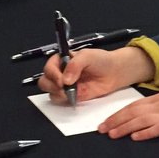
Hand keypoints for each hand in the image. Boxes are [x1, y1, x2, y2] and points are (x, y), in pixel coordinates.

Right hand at [38, 46, 153, 103]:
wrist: (114, 72)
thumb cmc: (101, 60)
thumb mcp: (87, 56)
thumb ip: (75, 64)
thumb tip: (66, 79)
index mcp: (61, 60)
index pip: (48, 68)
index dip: (53, 74)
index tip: (61, 80)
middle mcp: (60, 73)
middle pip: (44, 81)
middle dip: (52, 86)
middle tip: (63, 87)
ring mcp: (65, 86)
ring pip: (51, 93)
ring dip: (58, 94)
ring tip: (71, 92)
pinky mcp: (71, 96)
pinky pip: (62, 101)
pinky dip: (66, 101)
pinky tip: (75, 97)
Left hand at [98, 81, 158, 140]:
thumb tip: (150, 114)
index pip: (133, 105)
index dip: (118, 113)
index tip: (106, 121)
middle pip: (132, 113)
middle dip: (114, 121)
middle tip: (101, 129)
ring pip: (139, 120)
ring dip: (123, 127)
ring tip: (111, 134)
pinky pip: (156, 129)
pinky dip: (144, 133)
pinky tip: (135, 137)